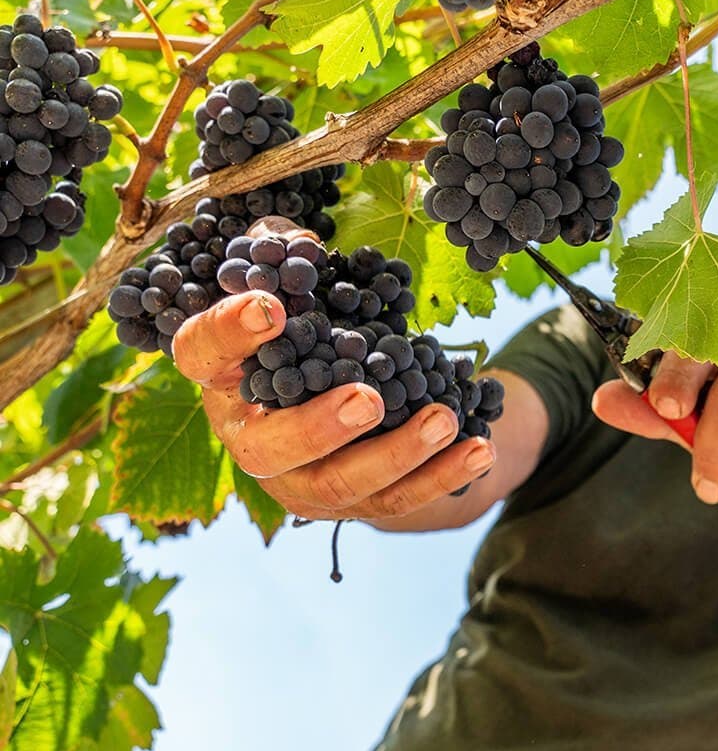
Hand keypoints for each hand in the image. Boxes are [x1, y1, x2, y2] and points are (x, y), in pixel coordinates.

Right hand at [171, 289, 494, 520]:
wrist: (352, 412)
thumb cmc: (315, 338)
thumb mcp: (298, 292)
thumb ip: (288, 257)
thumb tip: (302, 244)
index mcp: (225, 379)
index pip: (203, 354)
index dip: (228, 333)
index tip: (272, 307)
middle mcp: (251, 440)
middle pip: (271, 448)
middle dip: (320, 427)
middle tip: (367, 399)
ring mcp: (301, 482)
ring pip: (342, 483)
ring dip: (396, 454)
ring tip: (443, 419)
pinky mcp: (354, 506)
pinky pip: (398, 500)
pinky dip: (442, 476)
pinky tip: (481, 449)